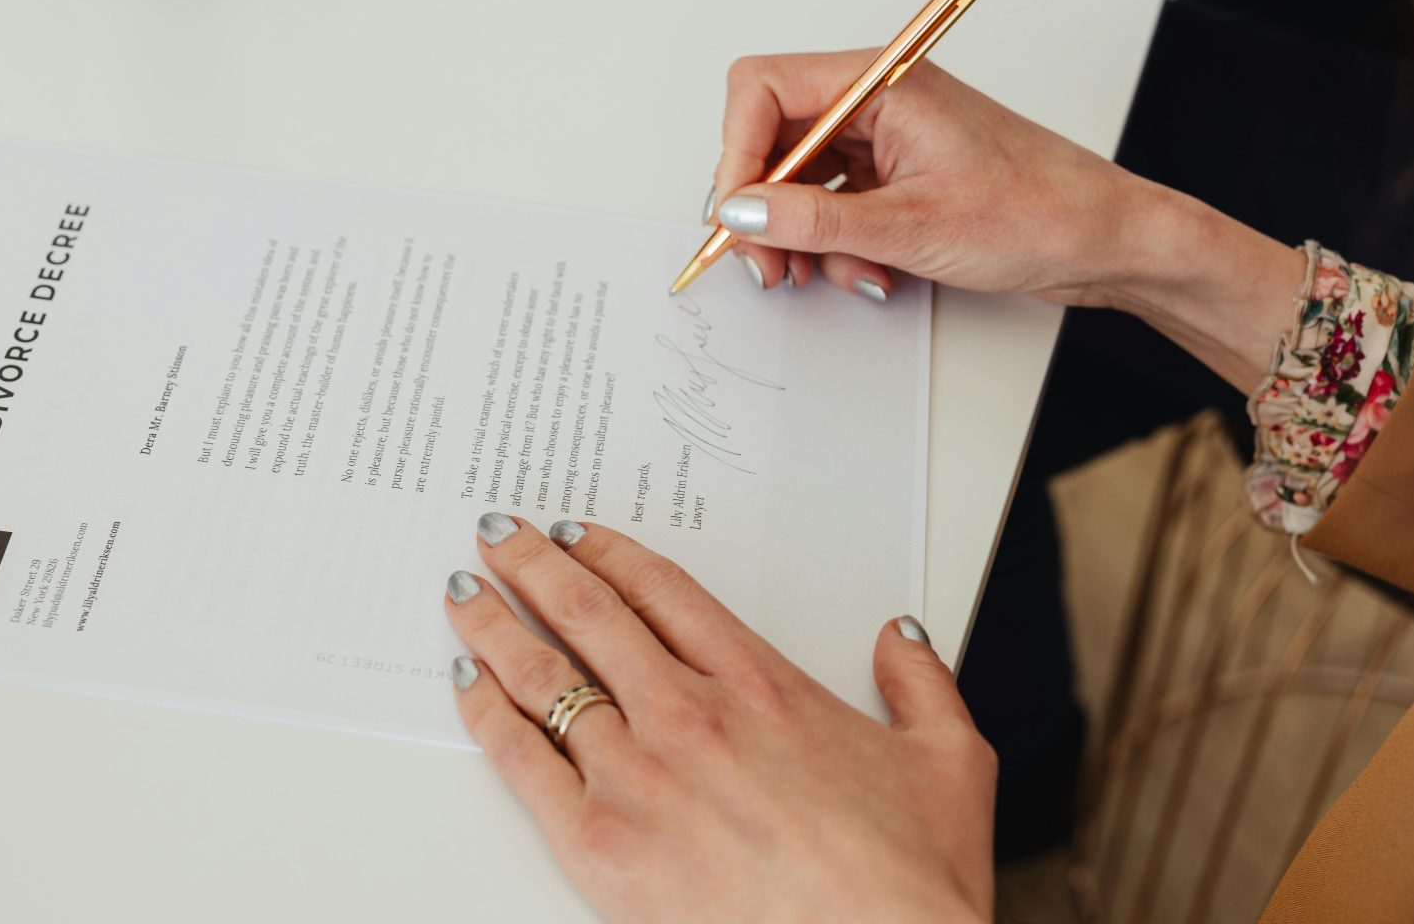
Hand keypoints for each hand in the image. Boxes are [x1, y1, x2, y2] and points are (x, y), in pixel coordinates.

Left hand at [446, 513, 994, 923]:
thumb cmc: (909, 879)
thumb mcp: (949, 760)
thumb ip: (922, 684)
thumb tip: (904, 638)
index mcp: (761, 685)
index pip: (663, 592)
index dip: (610, 553)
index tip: (578, 534)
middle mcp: (690, 715)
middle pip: (590, 614)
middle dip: (535, 565)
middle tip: (501, 536)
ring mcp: (639, 776)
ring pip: (545, 675)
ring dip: (496, 623)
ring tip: (464, 592)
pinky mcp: (601, 844)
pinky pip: (520, 759)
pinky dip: (486, 712)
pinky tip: (466, 682)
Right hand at [708, 51, 1303, 389]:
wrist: (1108, 241)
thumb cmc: (1040, 211)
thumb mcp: (911, 226)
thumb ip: (813, 220)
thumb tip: (740, 214)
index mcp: (880, 82)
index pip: (763, 88)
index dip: (737, 152)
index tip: (736, 213)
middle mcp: (876, 101)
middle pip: (771, 137)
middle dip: (763, 205)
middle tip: (766, 262)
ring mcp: (885, 139)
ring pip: (798, 179)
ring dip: (800, 234)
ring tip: (826, 273)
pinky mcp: (895, 174)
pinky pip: (832, 204)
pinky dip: (835, 243)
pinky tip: (868, 271)